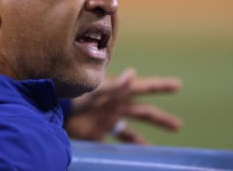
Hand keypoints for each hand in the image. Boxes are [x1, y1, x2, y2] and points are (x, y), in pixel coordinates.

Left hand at [64, 68, 181, 143]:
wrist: (54, 112)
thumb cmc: (75, 96)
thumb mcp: (96, 90)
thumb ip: (114, 85)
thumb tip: (133, 73)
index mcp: (119, 93)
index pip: (144, 87)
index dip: (161, 86)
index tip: (178, 85)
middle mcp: (117, 107)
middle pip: (144, 114)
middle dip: (161, 119)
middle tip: (178, 126)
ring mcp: (108, 121)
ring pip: (131, 133)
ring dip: (143, 141)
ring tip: (155, 150)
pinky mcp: (98, 134)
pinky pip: (114, 146)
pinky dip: (123, 153)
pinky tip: (130, 159)